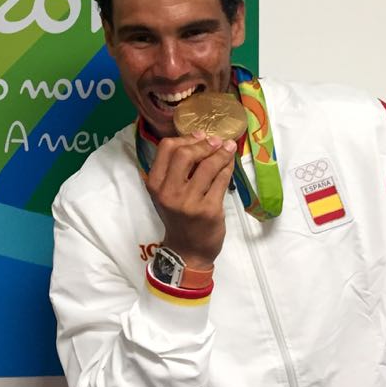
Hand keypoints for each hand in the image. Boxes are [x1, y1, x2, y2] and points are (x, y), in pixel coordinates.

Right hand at [145, 131, 236, 269]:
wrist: (187, 250)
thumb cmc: (178, 217)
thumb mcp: (167, 192)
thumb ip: (176, 169)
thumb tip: (200, 138)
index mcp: (155, 184)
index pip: (166, 148)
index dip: (185, 138)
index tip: (200, 136)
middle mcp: (169, 192)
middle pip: (185, 153)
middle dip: (204, 144)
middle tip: (217, 142)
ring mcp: (189, 202)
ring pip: (208, 166)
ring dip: (222, 153)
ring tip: (229, 148)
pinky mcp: (209, 209)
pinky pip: (221, 180)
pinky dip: (228, 168)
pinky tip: (230, 164)